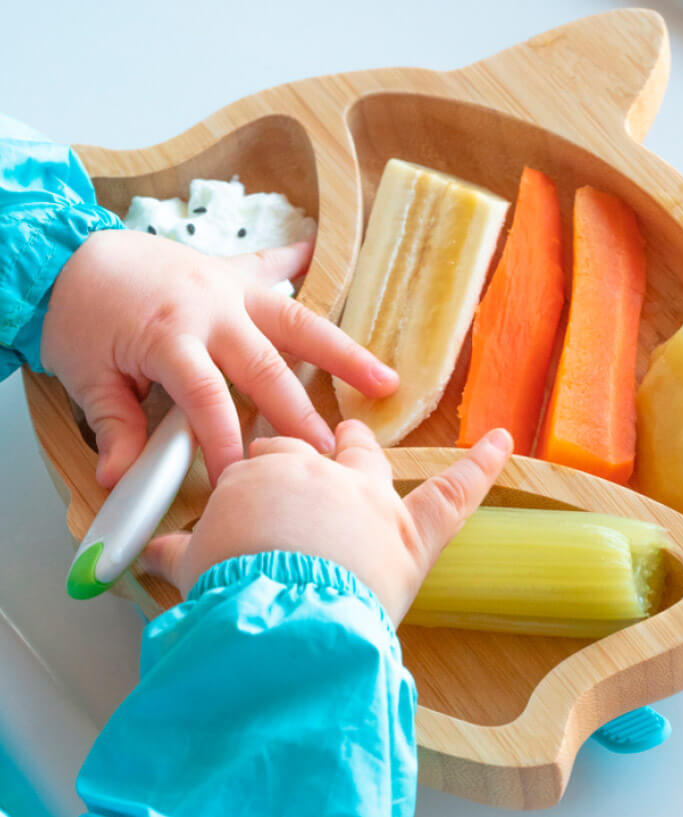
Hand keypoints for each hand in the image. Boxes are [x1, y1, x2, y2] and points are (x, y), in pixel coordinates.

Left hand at [41, 230, 397, 487]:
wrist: (65, 255)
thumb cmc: (78, 316)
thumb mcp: (86, 376)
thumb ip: (114, 426)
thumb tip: (121, 480)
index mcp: (170, 338)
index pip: (208, 401)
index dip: (227, 445)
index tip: (243, 481)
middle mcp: (211, 311)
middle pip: (268, 367)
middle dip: (301, 414)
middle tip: (333, 452)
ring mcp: (228, 288)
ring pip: (296, 321)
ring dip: (342, 351)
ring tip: (384, 379)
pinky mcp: (230, 273)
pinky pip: (271, 264)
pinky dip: (298, 260)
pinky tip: (323, 255)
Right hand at [144, 422, 512, 623]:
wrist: (275, 615)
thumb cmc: (230, 585)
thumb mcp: (193, 566)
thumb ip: (177, 553)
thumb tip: (152, 552)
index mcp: (265, 474)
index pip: (259, 457)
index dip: (253, 470)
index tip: (246, 484)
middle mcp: (319, 473)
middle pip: (310, 445)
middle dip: (304, 444)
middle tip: (298, 449)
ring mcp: (369, 497)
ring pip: (367, 458)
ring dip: (360, 445)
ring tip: (356, 433)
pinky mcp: (413, 532)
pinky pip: (453, 491)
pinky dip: (480, 466)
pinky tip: (501, 441)